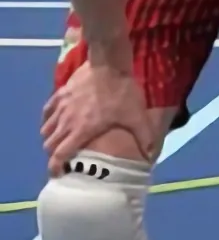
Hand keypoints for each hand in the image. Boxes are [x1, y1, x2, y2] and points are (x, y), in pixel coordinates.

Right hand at [41, 61, 159, 171]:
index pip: (59, 155)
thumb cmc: (122, 93)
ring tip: (61, 141)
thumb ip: (143, 136)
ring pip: (46, 129)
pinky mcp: (59, 95)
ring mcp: (60, 108)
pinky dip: (48, 120)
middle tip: (64, 157)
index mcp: (81, 130)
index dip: (55, 168)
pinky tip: (57, 120)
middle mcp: (65, 122)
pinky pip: (46, 112)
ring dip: (51, 138)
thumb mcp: (136, 116)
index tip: (58, 175)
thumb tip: (150, 154)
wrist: (109, 64)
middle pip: (49, 145)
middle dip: (54, 154)